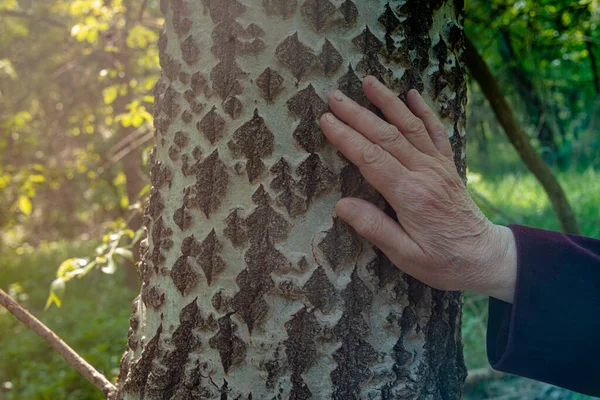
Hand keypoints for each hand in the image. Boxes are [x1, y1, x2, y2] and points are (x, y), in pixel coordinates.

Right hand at [320, 76, 516, 302]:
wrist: (486, 257)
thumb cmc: (443, 262)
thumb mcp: (406, 257)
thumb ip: (375, 228)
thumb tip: (342, 205)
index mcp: (411, 196)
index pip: (372, 159)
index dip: (347, 138)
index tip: (327, 120)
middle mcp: (425, 173)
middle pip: (386, 136)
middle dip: (358, 114)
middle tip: (334, 96)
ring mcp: (439, 166)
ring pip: (409, 126)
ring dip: (387, 102)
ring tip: (368, 81)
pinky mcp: (448, 166)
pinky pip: (435, 132)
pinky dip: (424, 111)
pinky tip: (412, 94)